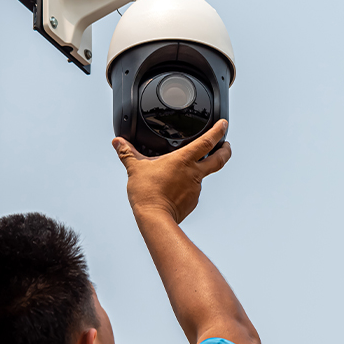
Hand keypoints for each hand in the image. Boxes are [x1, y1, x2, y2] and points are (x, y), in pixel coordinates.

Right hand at [112, 120, 231, 223]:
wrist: (155, 218)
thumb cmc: (147, 193)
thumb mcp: (135, 169)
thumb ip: (127, 153)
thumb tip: (117, 142)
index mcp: (183, 160)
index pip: (207, 141)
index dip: (218, 131)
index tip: (224, 124)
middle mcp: (194, 173)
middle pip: (219, 159)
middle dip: (226, 150)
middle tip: (227, 144)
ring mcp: (195, 188)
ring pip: (203, 175)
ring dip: (199, 170)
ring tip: (184, 170)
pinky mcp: (192, 201)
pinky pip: (193, 190)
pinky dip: (188, 186)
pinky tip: (176, 188)